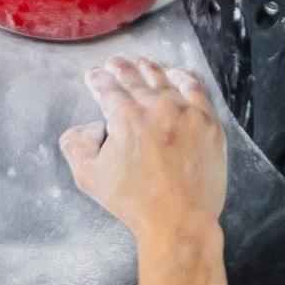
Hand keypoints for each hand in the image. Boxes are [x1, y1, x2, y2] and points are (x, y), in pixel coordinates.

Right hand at [59, 57, 227, 240]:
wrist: (179, 221)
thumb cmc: (134, 203)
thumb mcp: (89, 178)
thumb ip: (76, 145)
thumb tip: (88, 126)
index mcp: (125, 117)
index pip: (107, 88)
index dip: (97, 79)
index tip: (94, 76)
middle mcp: (157, 107)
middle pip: (134, 77)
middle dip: (120, 68)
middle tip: (114, 64)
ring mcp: (186, 113)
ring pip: (164, 79)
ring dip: (149, 68)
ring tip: (142, 63)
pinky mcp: (208, 122)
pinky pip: (196, 89)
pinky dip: (183, 78)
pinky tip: (177, 74)